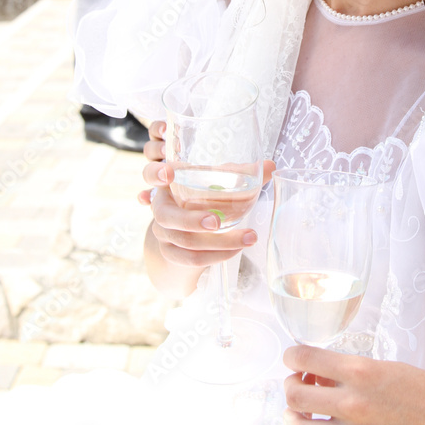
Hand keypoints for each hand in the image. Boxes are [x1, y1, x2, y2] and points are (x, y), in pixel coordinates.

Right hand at [139, 119, 274, 267]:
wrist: (183, 231)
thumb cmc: (201, 198)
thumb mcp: (214, 183)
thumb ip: (240, 173)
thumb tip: (272, 165)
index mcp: (166, 184)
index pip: (151, 175)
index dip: (157, 174)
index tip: (170, 172)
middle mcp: (159, 208)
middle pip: (165, 216)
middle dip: (191, 220)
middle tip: (216, 222)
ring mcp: (163, 234)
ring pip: (185, 242)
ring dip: (219, 242)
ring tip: (248, 237)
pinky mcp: (172, 254)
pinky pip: (192, 259)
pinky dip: (216, 255)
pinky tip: (236, 250)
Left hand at [282, 346, 424, 424]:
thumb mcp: (385, 366)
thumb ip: (350, 370)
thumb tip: (319, 375)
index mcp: (360, 371)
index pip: (305, 358)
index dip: (292, 356)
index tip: (293, 358)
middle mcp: (354, 404)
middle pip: (296, 395)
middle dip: (290, 385)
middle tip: (298, 383)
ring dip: (291, 418)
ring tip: (298, 413)